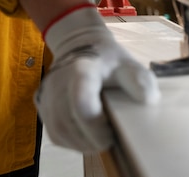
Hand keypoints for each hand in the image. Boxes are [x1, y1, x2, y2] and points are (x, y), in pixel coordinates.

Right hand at [35, 5, 159, 152]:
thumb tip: (147, 100)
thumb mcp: (128, 63)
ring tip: (100, 138)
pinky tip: (86, 135)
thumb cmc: (107, 59)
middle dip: (92, 139)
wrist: (78, 45)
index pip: (81, 102)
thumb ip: (140, 80)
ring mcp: (46, 94)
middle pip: (68, 122)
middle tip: (111, 139)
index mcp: (82, 69)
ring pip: (60, 131)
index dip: (95, 126)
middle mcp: (58, 81)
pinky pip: (55, 132)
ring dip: (82, 143)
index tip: (112, 133)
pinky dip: (72, 141)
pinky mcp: (41, 104)